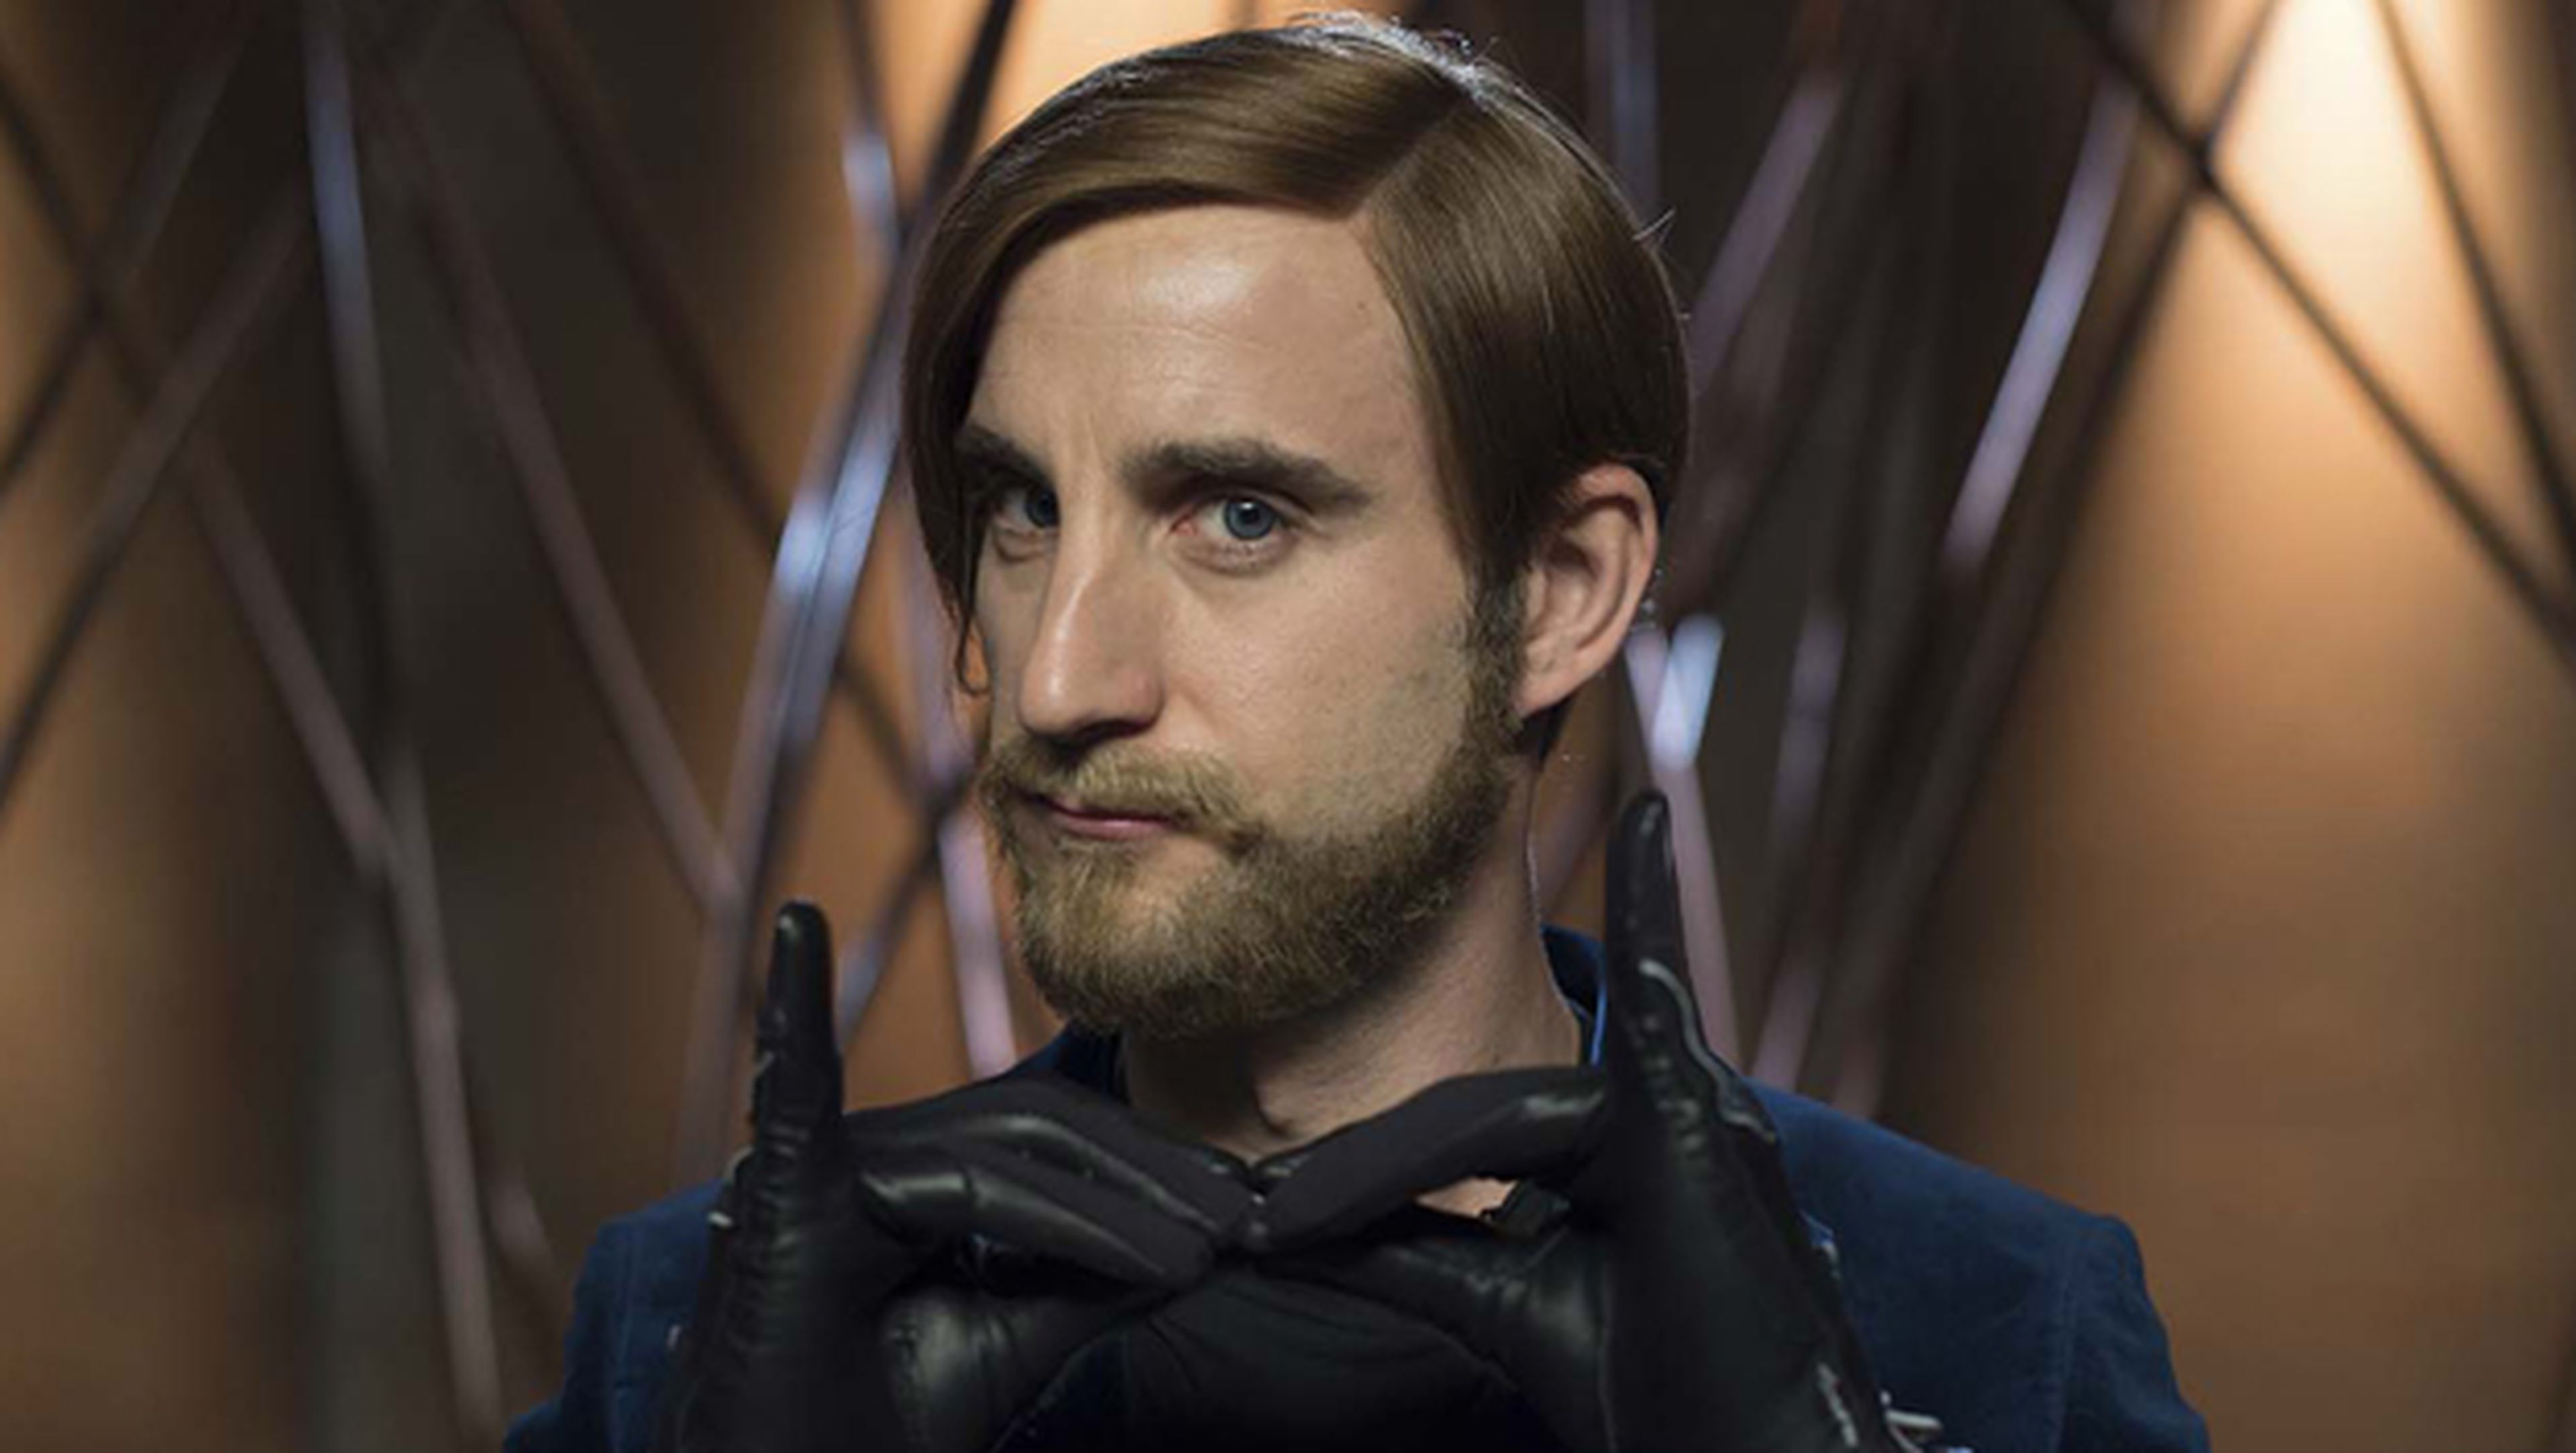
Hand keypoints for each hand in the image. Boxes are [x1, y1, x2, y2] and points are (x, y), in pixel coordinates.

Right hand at [654, 903, 1251, 1452]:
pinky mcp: (778, 1193)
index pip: (1052, 1143)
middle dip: (1154, 1177)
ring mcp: (825, 1168)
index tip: (1251, 1218)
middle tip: (1249, 1229)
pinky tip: (799, 930)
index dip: (1154, 1170)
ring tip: (1201, 1253)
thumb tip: (1202, 1245)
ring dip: (1109, 1206)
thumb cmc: (870, 1430)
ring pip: (991, 1155)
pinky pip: (798, 1095)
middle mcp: (873, 1156)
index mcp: (918, 1182)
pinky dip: (793, 1010)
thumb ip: (1091, 1284)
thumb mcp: (1012, 1341)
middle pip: (1036, 1129)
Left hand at [1248, 794, 1907, 1452]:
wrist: (1756, 1449)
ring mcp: (1682, 1108)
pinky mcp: (1700, 1116)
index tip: (1266, 1223)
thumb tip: (1287, 1229)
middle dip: (1366, 1177)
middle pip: (1472, 1122)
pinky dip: (1653, 905)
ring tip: (1288, 1216)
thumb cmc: (1658, 1385)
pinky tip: (1648, 826)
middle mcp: (1650, 1110)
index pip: (1463, 1138)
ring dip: (1391, 1171)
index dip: (1364, 1180)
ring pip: (1503, 1117)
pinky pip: (1662, 1001)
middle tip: (1261, 1226)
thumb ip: (1413, 1254)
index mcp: (1609, 1153)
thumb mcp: (1505, 1305)